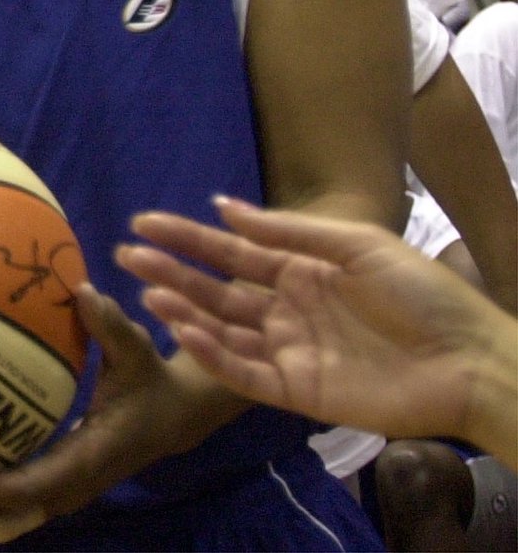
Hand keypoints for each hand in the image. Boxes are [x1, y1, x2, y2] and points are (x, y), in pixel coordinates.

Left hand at [0, 285, 232, 542]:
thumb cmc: (150, 380)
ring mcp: (58, 490)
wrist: (174, 416)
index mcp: (87, 460)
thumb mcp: (137, 352)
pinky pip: (3, 504)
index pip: (31, 486)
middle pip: (6, 519)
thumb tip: (83, 291)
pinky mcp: (49, 483)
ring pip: (1, 520)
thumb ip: (111, 326)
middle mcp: (69, 486)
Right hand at [118, 197, 505, 444]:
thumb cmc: (424, 296)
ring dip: (183, 311)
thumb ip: (288, 231)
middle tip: (125, 255)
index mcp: (301, 272)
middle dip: (171, 272)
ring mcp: (289, 351)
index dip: (187, 238)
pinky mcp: (296, 390)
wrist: (472, 361)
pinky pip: (242, 372)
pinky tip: (184, 332)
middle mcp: (286, 310)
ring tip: (148, 292)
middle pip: (216, 290)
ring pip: (222, 331)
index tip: (144, 223)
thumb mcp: (358, 246)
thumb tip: (223, 208)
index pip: (231, 252)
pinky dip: (211, 354)